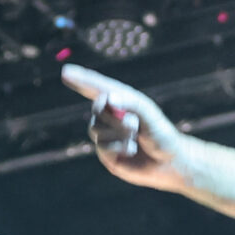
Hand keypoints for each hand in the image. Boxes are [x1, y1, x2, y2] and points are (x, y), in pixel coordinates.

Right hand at [62, 64, 193, 190]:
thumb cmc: (162, 134)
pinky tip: (132, 150)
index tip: (65, 71)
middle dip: (114, 117)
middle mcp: (110, 116)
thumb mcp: (149, 114)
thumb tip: (108, 99)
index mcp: (120, 100)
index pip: (96, 87)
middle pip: (96, 109)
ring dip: (119, 133)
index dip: (80, 79)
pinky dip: (119, 148)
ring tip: (135, 138)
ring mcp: (106, 135)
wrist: (169, 163)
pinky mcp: (106, 153)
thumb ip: (130, 102)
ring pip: (96, 129)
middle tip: (134, 125)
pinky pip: (102, 147)